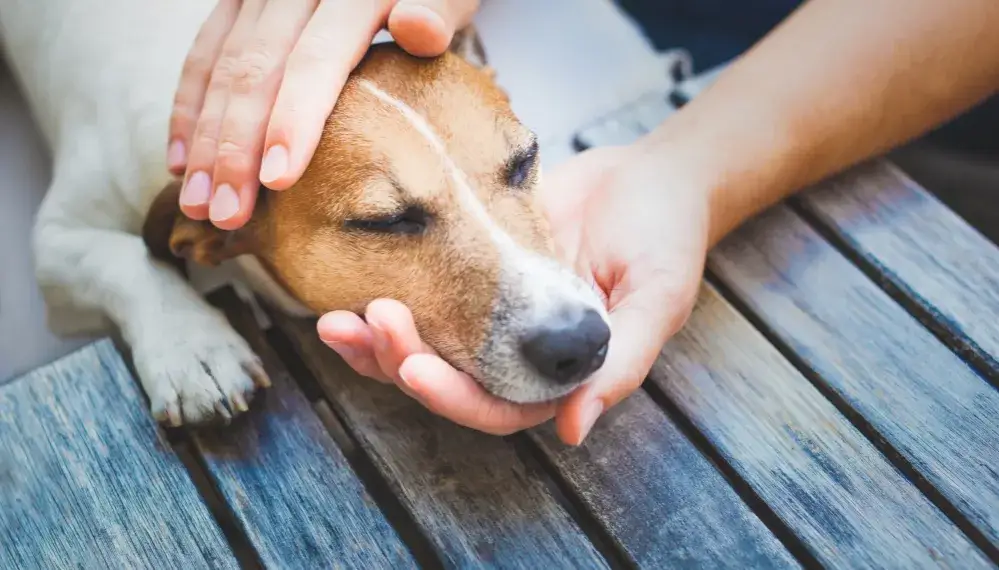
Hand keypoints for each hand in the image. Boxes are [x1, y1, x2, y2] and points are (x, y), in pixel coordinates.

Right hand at [169, 0, 479, 229]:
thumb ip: (439, 7)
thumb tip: (417, 28)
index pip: (316, 59)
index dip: (294, 119)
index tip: (279, 179)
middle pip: (256, 70)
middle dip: (236, 148)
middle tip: (229, 214)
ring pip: (221, 66)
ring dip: (205, 139)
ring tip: (202, 204)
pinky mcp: (238, 0)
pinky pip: (204, 50)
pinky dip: (188, 107)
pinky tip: (183, 162)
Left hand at [317, 143, 711, 444]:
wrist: (648, 175)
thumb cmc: (665, 236)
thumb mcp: (658, 299)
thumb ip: (622, 365)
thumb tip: (573, 430)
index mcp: (560, 375)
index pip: (497, 407)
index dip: (453, 397)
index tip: (414, 367)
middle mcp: (518, 356)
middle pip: (447, 382)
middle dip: (401, 361)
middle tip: (369, 323)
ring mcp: (490, 315)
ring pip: (424, 347)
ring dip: (377, 342)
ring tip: (336, 321)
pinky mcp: (469, 272)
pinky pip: (422, 296)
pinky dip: (385, 298)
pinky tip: (348, 294)